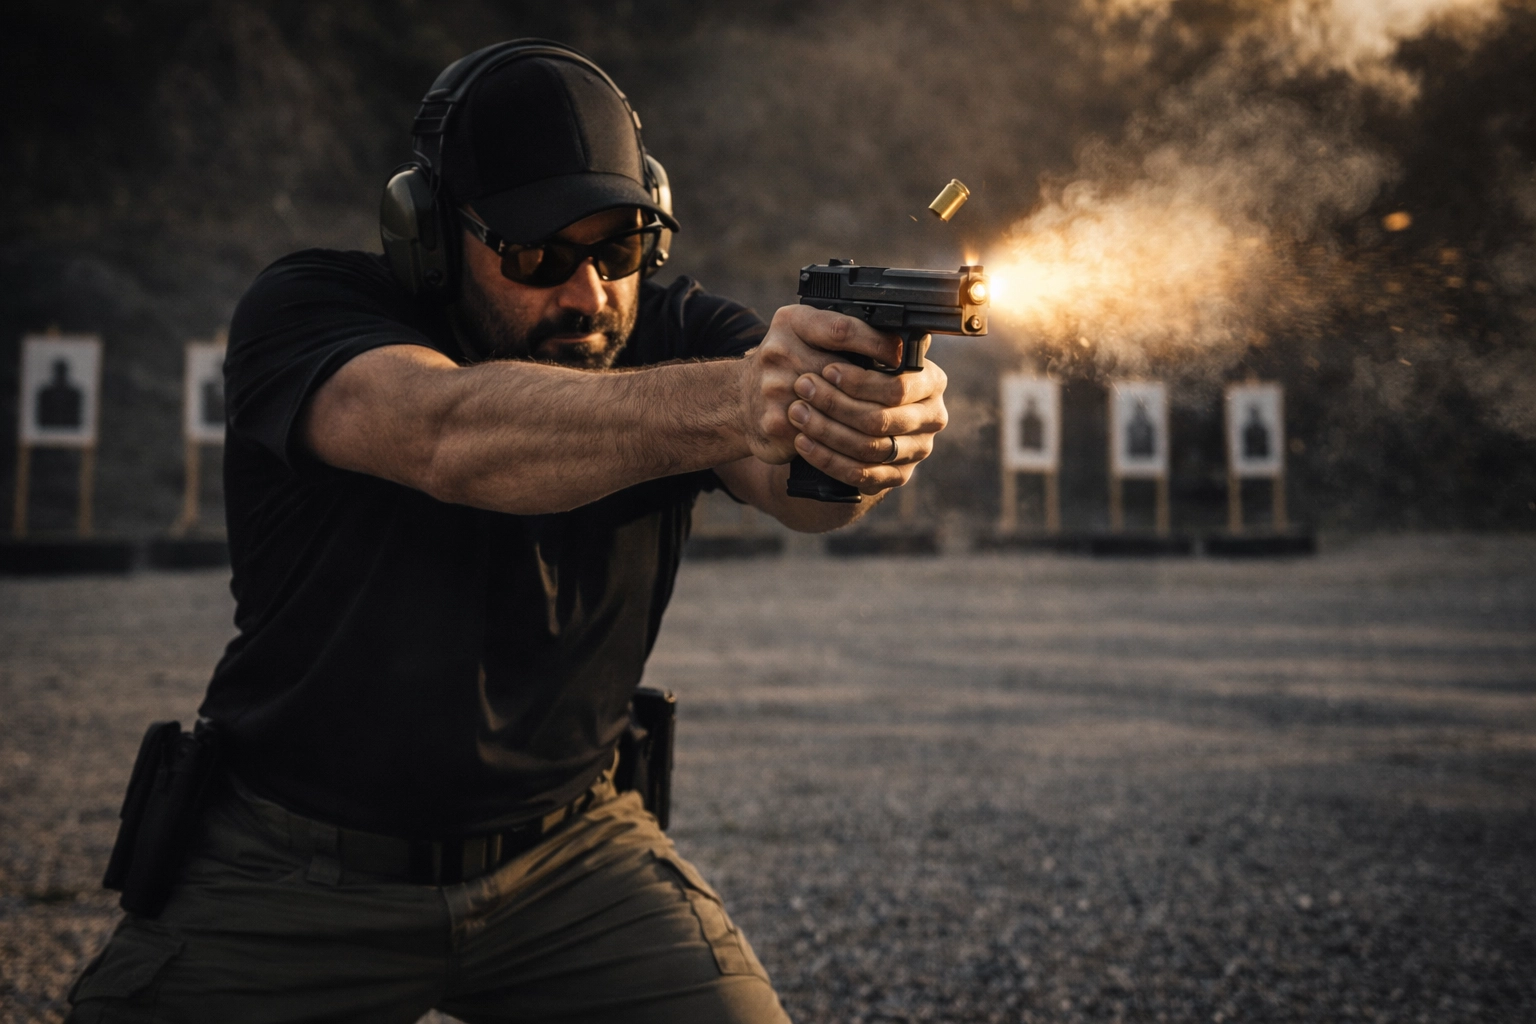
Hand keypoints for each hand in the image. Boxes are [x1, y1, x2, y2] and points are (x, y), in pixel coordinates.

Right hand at [739, 305, 902, 463]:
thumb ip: (846, 333)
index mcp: (791, 322)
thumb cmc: (786, 365)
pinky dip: (841, 437)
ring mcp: (773, 389)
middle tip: (901, 395)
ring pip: (836, 407)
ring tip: (882, 418)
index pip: (842, 330)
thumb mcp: (807, 335)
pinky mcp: (775, 423)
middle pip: (842, 372)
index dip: (877, 344)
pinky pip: (821, 434)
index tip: (899, 356)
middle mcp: (778, 351)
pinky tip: (854, 437)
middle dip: (874, 386)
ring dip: (862, 414)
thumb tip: (907, 340)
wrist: (739, 400)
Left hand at [784, 354, 948, 494]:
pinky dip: (828, 459)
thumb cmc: (854, 374)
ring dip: (826, 431)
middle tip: (802, 389)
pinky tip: (804, 443)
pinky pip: (861, 474)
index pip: (897, 387)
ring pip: (869, 448)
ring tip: (797, 414)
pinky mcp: (897, 476)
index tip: (826, 369)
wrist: (854, 414)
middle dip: (836, 404)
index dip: (859, 382)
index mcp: (931, 381)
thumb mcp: (861, 348)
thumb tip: (850, 333)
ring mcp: (916, 451)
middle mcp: (931, 418)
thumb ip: (862, 339)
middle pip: (880, 419)